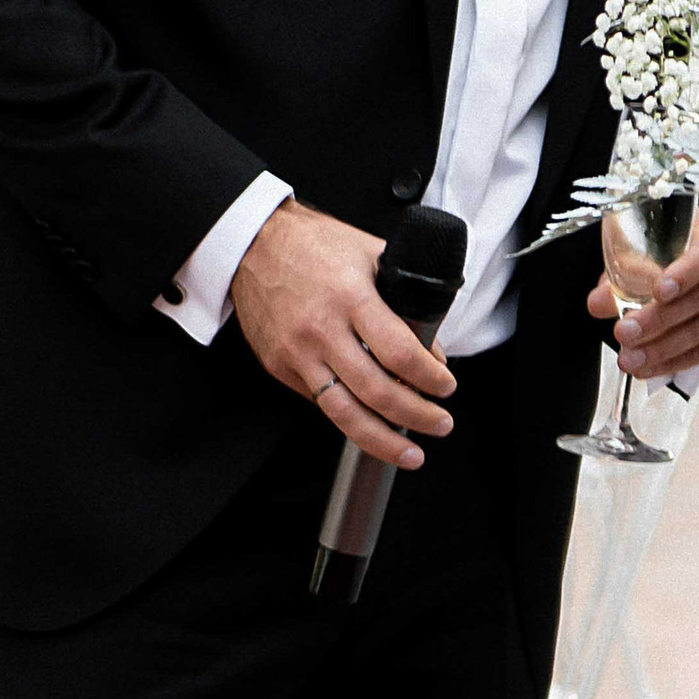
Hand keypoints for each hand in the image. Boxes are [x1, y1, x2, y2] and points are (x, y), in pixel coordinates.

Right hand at [229, 200, 455, 465]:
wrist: (253, 245)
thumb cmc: (313, 245)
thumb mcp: (370, 254)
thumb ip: (404, 298)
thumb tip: (432, 347)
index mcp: (351, 297)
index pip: (399, 353)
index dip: (429, 378)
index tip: (446, 386)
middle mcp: (322, 330)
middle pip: (377, 392)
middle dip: (417, 415)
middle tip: (441, 423)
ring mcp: (297, 353)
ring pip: (344, 413)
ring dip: (383, 440)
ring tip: (411, 453)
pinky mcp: (280, 367)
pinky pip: (321, 403)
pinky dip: (350, 419)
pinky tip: (372, 427)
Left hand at [589, 205, 698, 380]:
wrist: (685, 260)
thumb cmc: (663, 251)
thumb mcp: (637, 252)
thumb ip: (619, 276)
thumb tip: (598, 304)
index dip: (684, 273)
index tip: (658, 291)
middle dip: (658, 322)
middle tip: (625, 334)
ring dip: (664, 349)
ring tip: (632, 359)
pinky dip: (681, 360)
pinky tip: (655, 365)